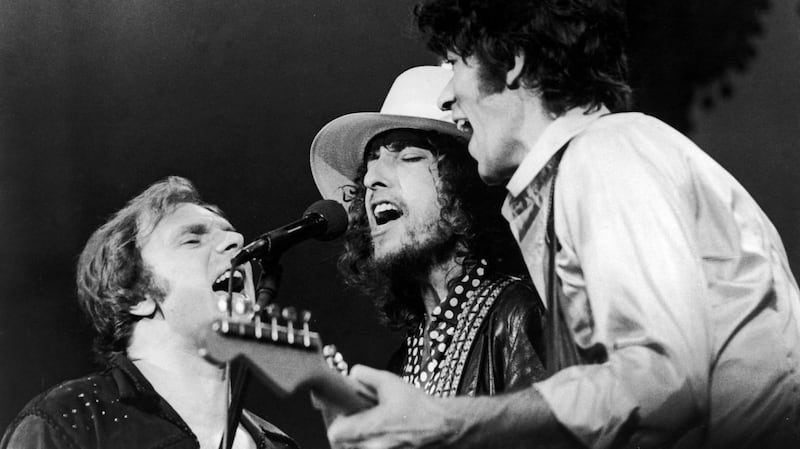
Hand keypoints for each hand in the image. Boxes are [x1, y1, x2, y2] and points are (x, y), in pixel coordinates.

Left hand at [326, 365, 462, 448]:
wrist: (443, 426)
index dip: (336, 421)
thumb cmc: (420, 408)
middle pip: (342, 444)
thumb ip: (367, 375)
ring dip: (356, 439)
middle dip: (346, 431)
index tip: (342, 414)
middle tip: (355, 419)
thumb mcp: (391, 382)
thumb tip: (353, 374)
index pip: (335, 433)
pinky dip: (369, 443)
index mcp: (372, 427)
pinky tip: (379, 434)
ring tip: (369, 427)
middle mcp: (374, 446)